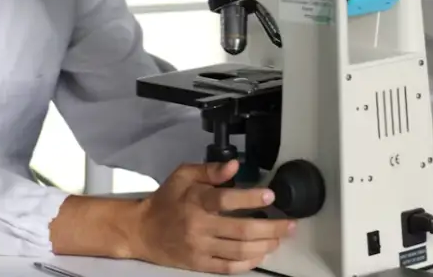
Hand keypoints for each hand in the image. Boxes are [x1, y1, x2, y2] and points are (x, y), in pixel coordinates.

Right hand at [130, 159, 294, 273]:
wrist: (142, 230)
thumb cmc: (166, 200)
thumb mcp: (183, 176)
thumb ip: (209, 170)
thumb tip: (235, 165)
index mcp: (195, 201)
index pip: (226, 200)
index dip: (250, 198)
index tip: (270, 195)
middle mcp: (198, 226)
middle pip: (241, 230)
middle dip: (271, 228)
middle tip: (290, 225)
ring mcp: (199, 248)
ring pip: (239, 251)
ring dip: (265, 245)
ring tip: (279, 239)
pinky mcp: (199, 264)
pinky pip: (229, 267)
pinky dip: (248, 262)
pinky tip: (261, 254)